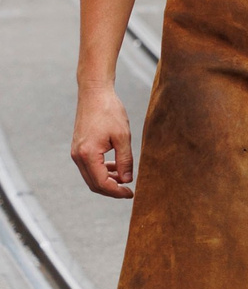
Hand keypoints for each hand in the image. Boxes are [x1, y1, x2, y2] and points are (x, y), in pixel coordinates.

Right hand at [71, 84, 134, 198]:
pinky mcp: (79, 148)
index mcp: (88, 154)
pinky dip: (102, 171)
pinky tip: (116, 168)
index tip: (131, 194)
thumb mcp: (123, 137)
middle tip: (129, 191)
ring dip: (107, 181)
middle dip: (111, 190)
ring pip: (91, 176)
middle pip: (93, 183)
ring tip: (125, 179)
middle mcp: (78, 156)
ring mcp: (76, 152)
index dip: (116, 191)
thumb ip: (125, 160)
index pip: (101, 183)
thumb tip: (127, 180)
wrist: (94, 94)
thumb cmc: (110, 112)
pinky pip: (89, 166)